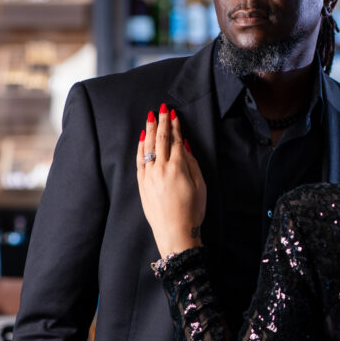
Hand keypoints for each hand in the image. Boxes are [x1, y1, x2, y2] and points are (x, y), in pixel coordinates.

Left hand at [136, 104, 205, 256]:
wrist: (174, 232)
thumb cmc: (192, 211)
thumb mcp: (200, 186)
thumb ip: (192, 163)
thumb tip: (184, 145)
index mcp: (178, 168)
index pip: (175, 140)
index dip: (175, 126)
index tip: (174, 114)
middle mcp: (161, 168)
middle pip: (160, 139)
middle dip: (162, 122)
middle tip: (162, 109)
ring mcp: (149, 176)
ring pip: (148, 147)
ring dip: (150, 130)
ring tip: (151, 117)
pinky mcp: (142, 184)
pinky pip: (139, 160)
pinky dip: (140, 147)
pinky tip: (142, 138)